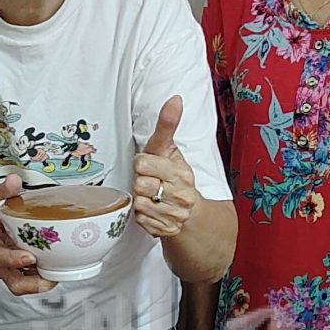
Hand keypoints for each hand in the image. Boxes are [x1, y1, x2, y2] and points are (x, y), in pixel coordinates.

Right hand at [0, 175, 52, 294]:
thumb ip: (3, 193)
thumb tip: (14, 180)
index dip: (14, 260)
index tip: (30, 258)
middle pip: (14, 282)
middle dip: (33, 284)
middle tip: (53, 278)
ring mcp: (6, 269)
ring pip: (21, 285)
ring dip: (40, 283)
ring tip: (59, 274)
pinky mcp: (14, 271)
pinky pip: (27, 280)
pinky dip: (40, 278)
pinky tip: (55, 269)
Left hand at [129, 95, 198, 239]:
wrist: (190, 212)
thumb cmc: (173, 175)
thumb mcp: (169, 149)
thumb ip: (168, 124)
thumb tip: (175, 99)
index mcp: (182, 172)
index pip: (144, 163)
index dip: (142, 163)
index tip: (149, 165)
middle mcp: (182, 195)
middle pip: (140, 184)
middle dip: (140, 182)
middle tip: (149, 181)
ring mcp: (175, 215)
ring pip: (139, 203)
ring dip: (140, 199)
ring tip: (151, 195)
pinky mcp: (166, 230)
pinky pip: (140, 219)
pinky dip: (142, 215)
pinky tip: (151, 209)